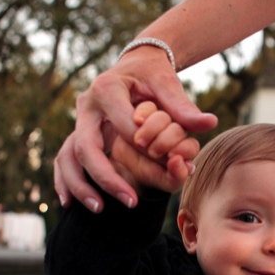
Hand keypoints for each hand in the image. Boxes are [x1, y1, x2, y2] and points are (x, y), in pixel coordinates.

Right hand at [55, 46, 215, 211]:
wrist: (135, 65)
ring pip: (70, 156)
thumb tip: (210, 123)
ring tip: (99, 208)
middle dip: (106, 176)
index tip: (165, 162)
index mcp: (107, 89)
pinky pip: (65, 159)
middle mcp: (87, 105)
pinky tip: (69, 203)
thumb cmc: (153, 76)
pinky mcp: (79, 132)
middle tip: (131, 201)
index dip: (144, 147)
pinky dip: (66, 180)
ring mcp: (79, 120)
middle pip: (87, 146)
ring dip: (81, 184)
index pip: (124, 126)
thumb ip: (184, 107)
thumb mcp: (168, 85)